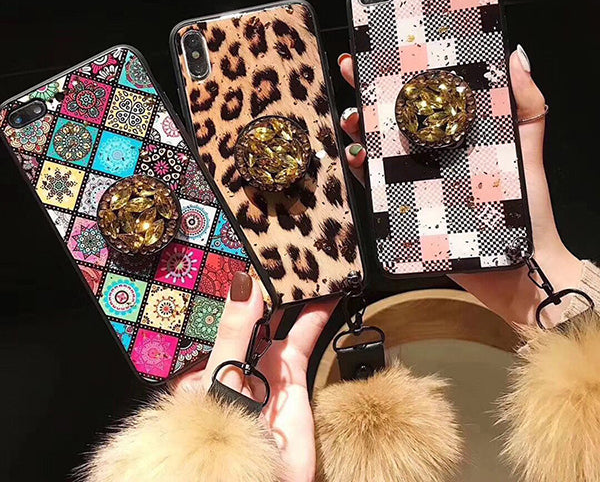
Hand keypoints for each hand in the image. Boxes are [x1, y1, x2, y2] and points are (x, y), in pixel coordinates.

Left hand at [177, 272, 335, 481]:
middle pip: (258, 310)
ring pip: (284, 318)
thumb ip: (234, 331)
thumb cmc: (221, 430)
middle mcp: (242, 354)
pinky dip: (317, 316)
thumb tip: (244, 284)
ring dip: (297, 295)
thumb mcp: (221, 374)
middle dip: (271, 284)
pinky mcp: (295, 375)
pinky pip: (307, 337)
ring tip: (309, 265)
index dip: (240, 282)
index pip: (228, 309)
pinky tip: (325, 295)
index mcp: (215, 352)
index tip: (250, 250)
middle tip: (285, 251)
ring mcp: (269, 364)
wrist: (256, 476)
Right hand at [338, 48, 581, 325]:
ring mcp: (416, 179)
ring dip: (359, 128)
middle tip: (353, 69)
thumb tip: (515, 57)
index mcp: (457, 134)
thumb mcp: (528, 149)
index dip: (406, 72)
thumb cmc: (526, 208)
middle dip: (370, 90)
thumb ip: (526, 105)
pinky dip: (360, 170)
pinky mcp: (405, 207)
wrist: (519, 266)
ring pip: (378, 148)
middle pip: (395, 116)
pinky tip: (355, 156)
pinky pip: (376, 186)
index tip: (389, 49)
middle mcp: (432, 152)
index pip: (427, 96)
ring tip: (353, 115)